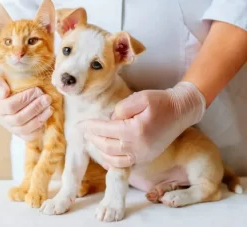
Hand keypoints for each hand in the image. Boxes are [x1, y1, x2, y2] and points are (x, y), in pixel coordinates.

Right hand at [0, 71, 52, 140]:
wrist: (8, 89)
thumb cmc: (5, 81)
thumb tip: (4, 93)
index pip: (10, 106)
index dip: (25, 99)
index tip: (37, 90)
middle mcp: (1, 119)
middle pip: (18, 119)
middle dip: (35, 108)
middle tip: (47, 98)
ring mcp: (10, 127)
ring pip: (24, 129)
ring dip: (39, 119)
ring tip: (50, 108)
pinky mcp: (19, 133)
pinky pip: (28, 137)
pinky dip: (38, 130)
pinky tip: (45, 119)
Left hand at [79, 82, 205, 167]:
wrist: (181, 112)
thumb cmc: (161, 102)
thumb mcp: (140, 98)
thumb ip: (121, 108)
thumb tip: (110, 120)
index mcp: (135, 131)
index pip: (105, 130)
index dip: (91, 127)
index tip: (80, 124)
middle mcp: (138, 147)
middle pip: (106, 146)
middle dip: (92, 138)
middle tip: (84, 131)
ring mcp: (143, 156)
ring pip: (112, 158)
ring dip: (99, 149)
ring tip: (92, 140)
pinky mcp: (146, 158)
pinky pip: (124, 165)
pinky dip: (111, 162)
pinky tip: (104, 156)